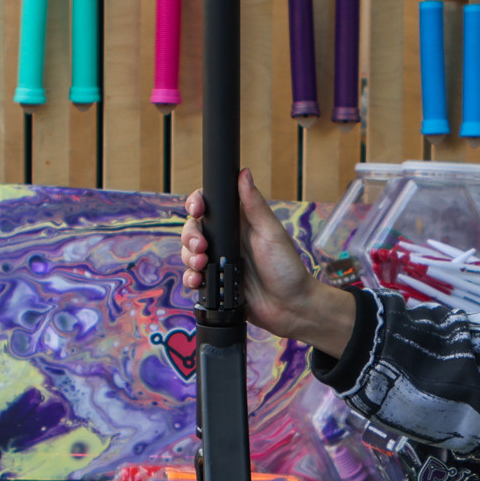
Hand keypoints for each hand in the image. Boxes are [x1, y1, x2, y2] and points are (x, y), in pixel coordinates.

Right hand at [180, 170, 356, 355]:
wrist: (291, 308)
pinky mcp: (216, 283)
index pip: (211, 206)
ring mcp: (220, 262)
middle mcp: (227, 240)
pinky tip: (197, 282)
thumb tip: (243, 172)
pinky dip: (190, 278)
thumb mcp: (271, 233)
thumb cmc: (287, 268)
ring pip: (189, 253)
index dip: (197, 204)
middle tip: (199, 247)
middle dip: (190, 236)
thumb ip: (254, 205)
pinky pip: (194, 278)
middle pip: (194, 230)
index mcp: (239, 223)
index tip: (197, 209)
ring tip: (202, 265)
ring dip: (188, 258)